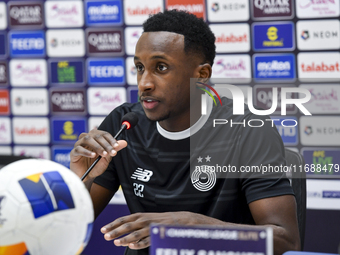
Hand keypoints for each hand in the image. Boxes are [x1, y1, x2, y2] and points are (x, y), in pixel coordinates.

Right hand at [70, 128, 126, 179]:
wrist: (87, 177)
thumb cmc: (95, 165)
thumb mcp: (107, 158)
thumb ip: (114, 149)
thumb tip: (124, 142)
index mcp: (95, 138)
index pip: (103, 134)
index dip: (111, 139)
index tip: (117, 146)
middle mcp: (86, 139)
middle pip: (95, 135)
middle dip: (105, 144)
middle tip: (112, 152)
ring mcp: (79, 145)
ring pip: (87, 139)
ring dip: (97, 146)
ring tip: (103, 154)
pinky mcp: (73, 153)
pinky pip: (78, 149)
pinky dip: (86, 152)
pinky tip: (93, 155)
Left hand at [100, 212, 223, 249]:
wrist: (185, 219)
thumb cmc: (165, 220)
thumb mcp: (151, 218)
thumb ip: (139, 223)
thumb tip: (125, 229)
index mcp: (143, 215)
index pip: (125, 219)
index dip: (113, 224)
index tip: (103, 229)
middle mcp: (146, 219)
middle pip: (128, 225)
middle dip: (115, 230)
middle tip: (105, 236)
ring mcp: (153, 227)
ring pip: (137, 232)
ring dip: (125, 238)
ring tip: (116, 242)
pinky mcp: (160, 234)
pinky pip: (148, 240)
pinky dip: (140, 243)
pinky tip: (132, 246)